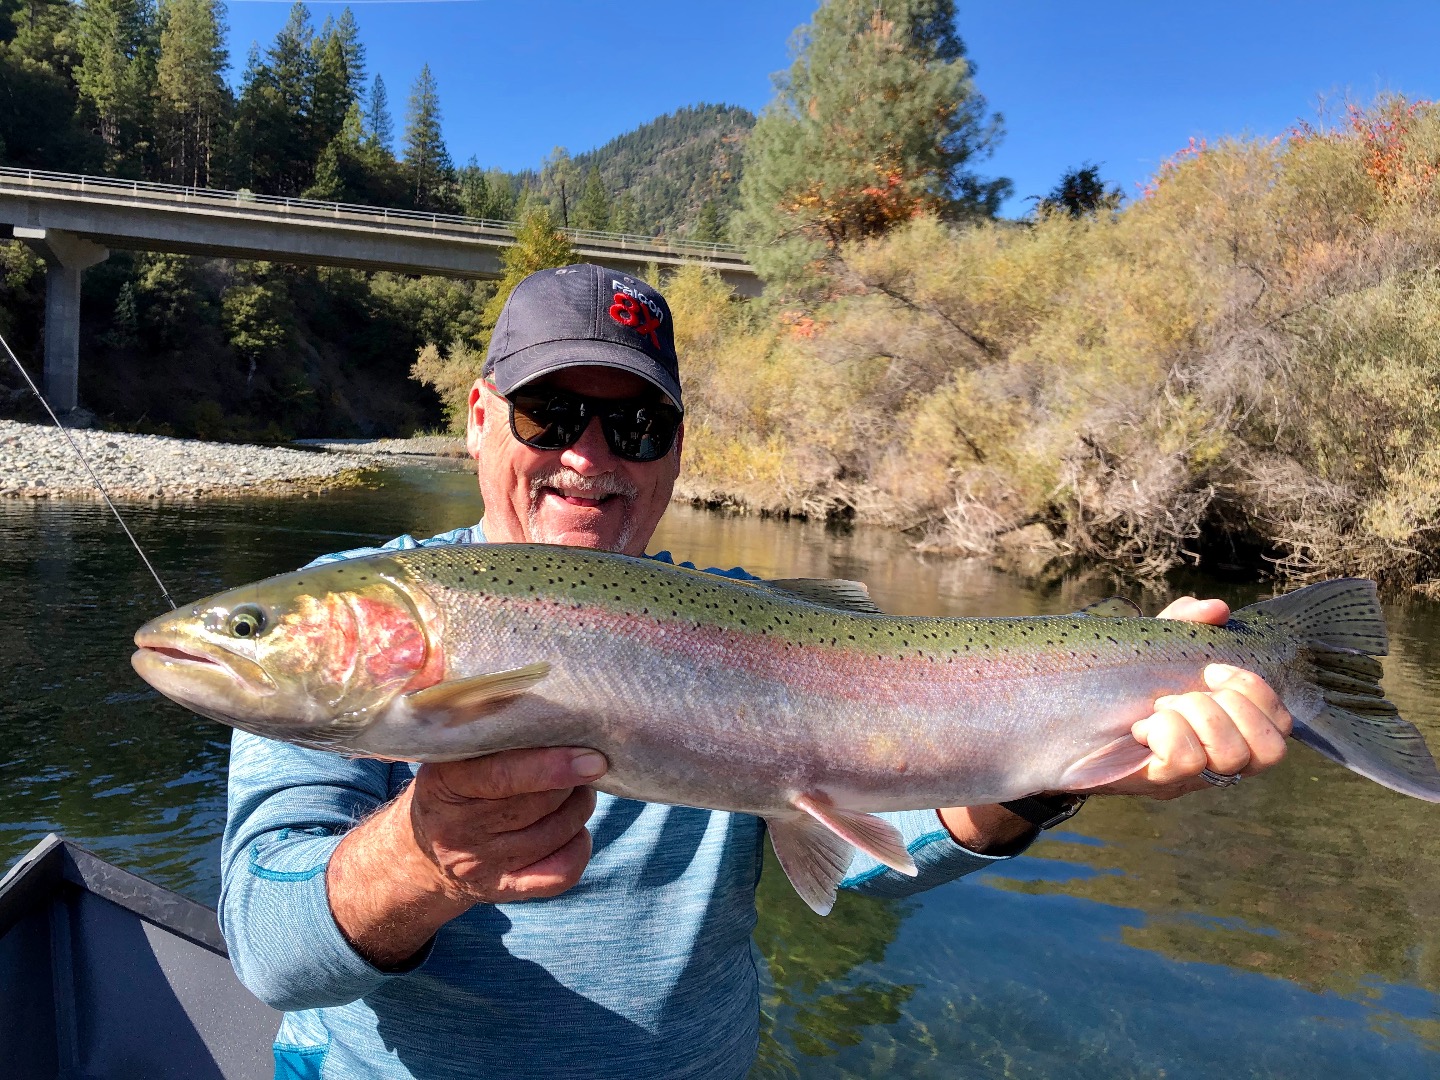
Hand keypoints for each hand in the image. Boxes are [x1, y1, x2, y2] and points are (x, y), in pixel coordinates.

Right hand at [408, 747, 604, 902]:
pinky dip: (580, 847)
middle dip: (571, 781)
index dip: (552, 766)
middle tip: (579, 762)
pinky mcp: (502, 890)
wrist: (420, 854)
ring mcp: (480, 866)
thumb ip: (490, 733)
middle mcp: (458, 830)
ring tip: (577, 790)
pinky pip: (559, 874)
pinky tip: (576, 829)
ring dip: (578, 807)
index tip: (592, 758)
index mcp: (444, 785)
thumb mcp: (454, 755)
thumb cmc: (453, 787)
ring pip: (555, 834)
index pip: (503, 777)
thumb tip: (549, 711)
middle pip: (539, 804)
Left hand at [1088, 596, 1292, 799]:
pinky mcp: (1159, 784)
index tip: (1212, 669)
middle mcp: (1220, 759)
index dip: (1257, 693)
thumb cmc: (1122, 684)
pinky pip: (1185, 761)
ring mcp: (1193, 777)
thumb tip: (1216, 609)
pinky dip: (1164, 732)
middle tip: (1180, 694)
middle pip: (1270, 750)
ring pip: (1229, 755)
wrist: (1065, 715)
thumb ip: (1186, 622)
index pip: (1282, 725)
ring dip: (1193, 717)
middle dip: (1229, 708)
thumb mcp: (1156, 646)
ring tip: (1159, 708)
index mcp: (1231, 726)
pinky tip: (1141, 728)